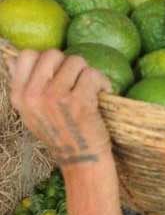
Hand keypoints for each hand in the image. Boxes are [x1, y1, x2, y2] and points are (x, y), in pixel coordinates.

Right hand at [7, 49, 112, 168]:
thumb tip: (11, 58)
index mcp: (19, 96)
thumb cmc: (60, 135)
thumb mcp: (31, 113)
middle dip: (69, 64)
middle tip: (77, 81)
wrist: (81, 160)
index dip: (46, 59)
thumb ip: (23, 87)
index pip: (26, 56)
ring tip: (90, 89)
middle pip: (52, 54)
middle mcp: (34, 94)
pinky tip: (103, 93)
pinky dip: (102, 82)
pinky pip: (92, 74)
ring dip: (87, 73)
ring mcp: (56, 97)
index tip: (58, 73)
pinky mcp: (79, 101)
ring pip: (75, 61)